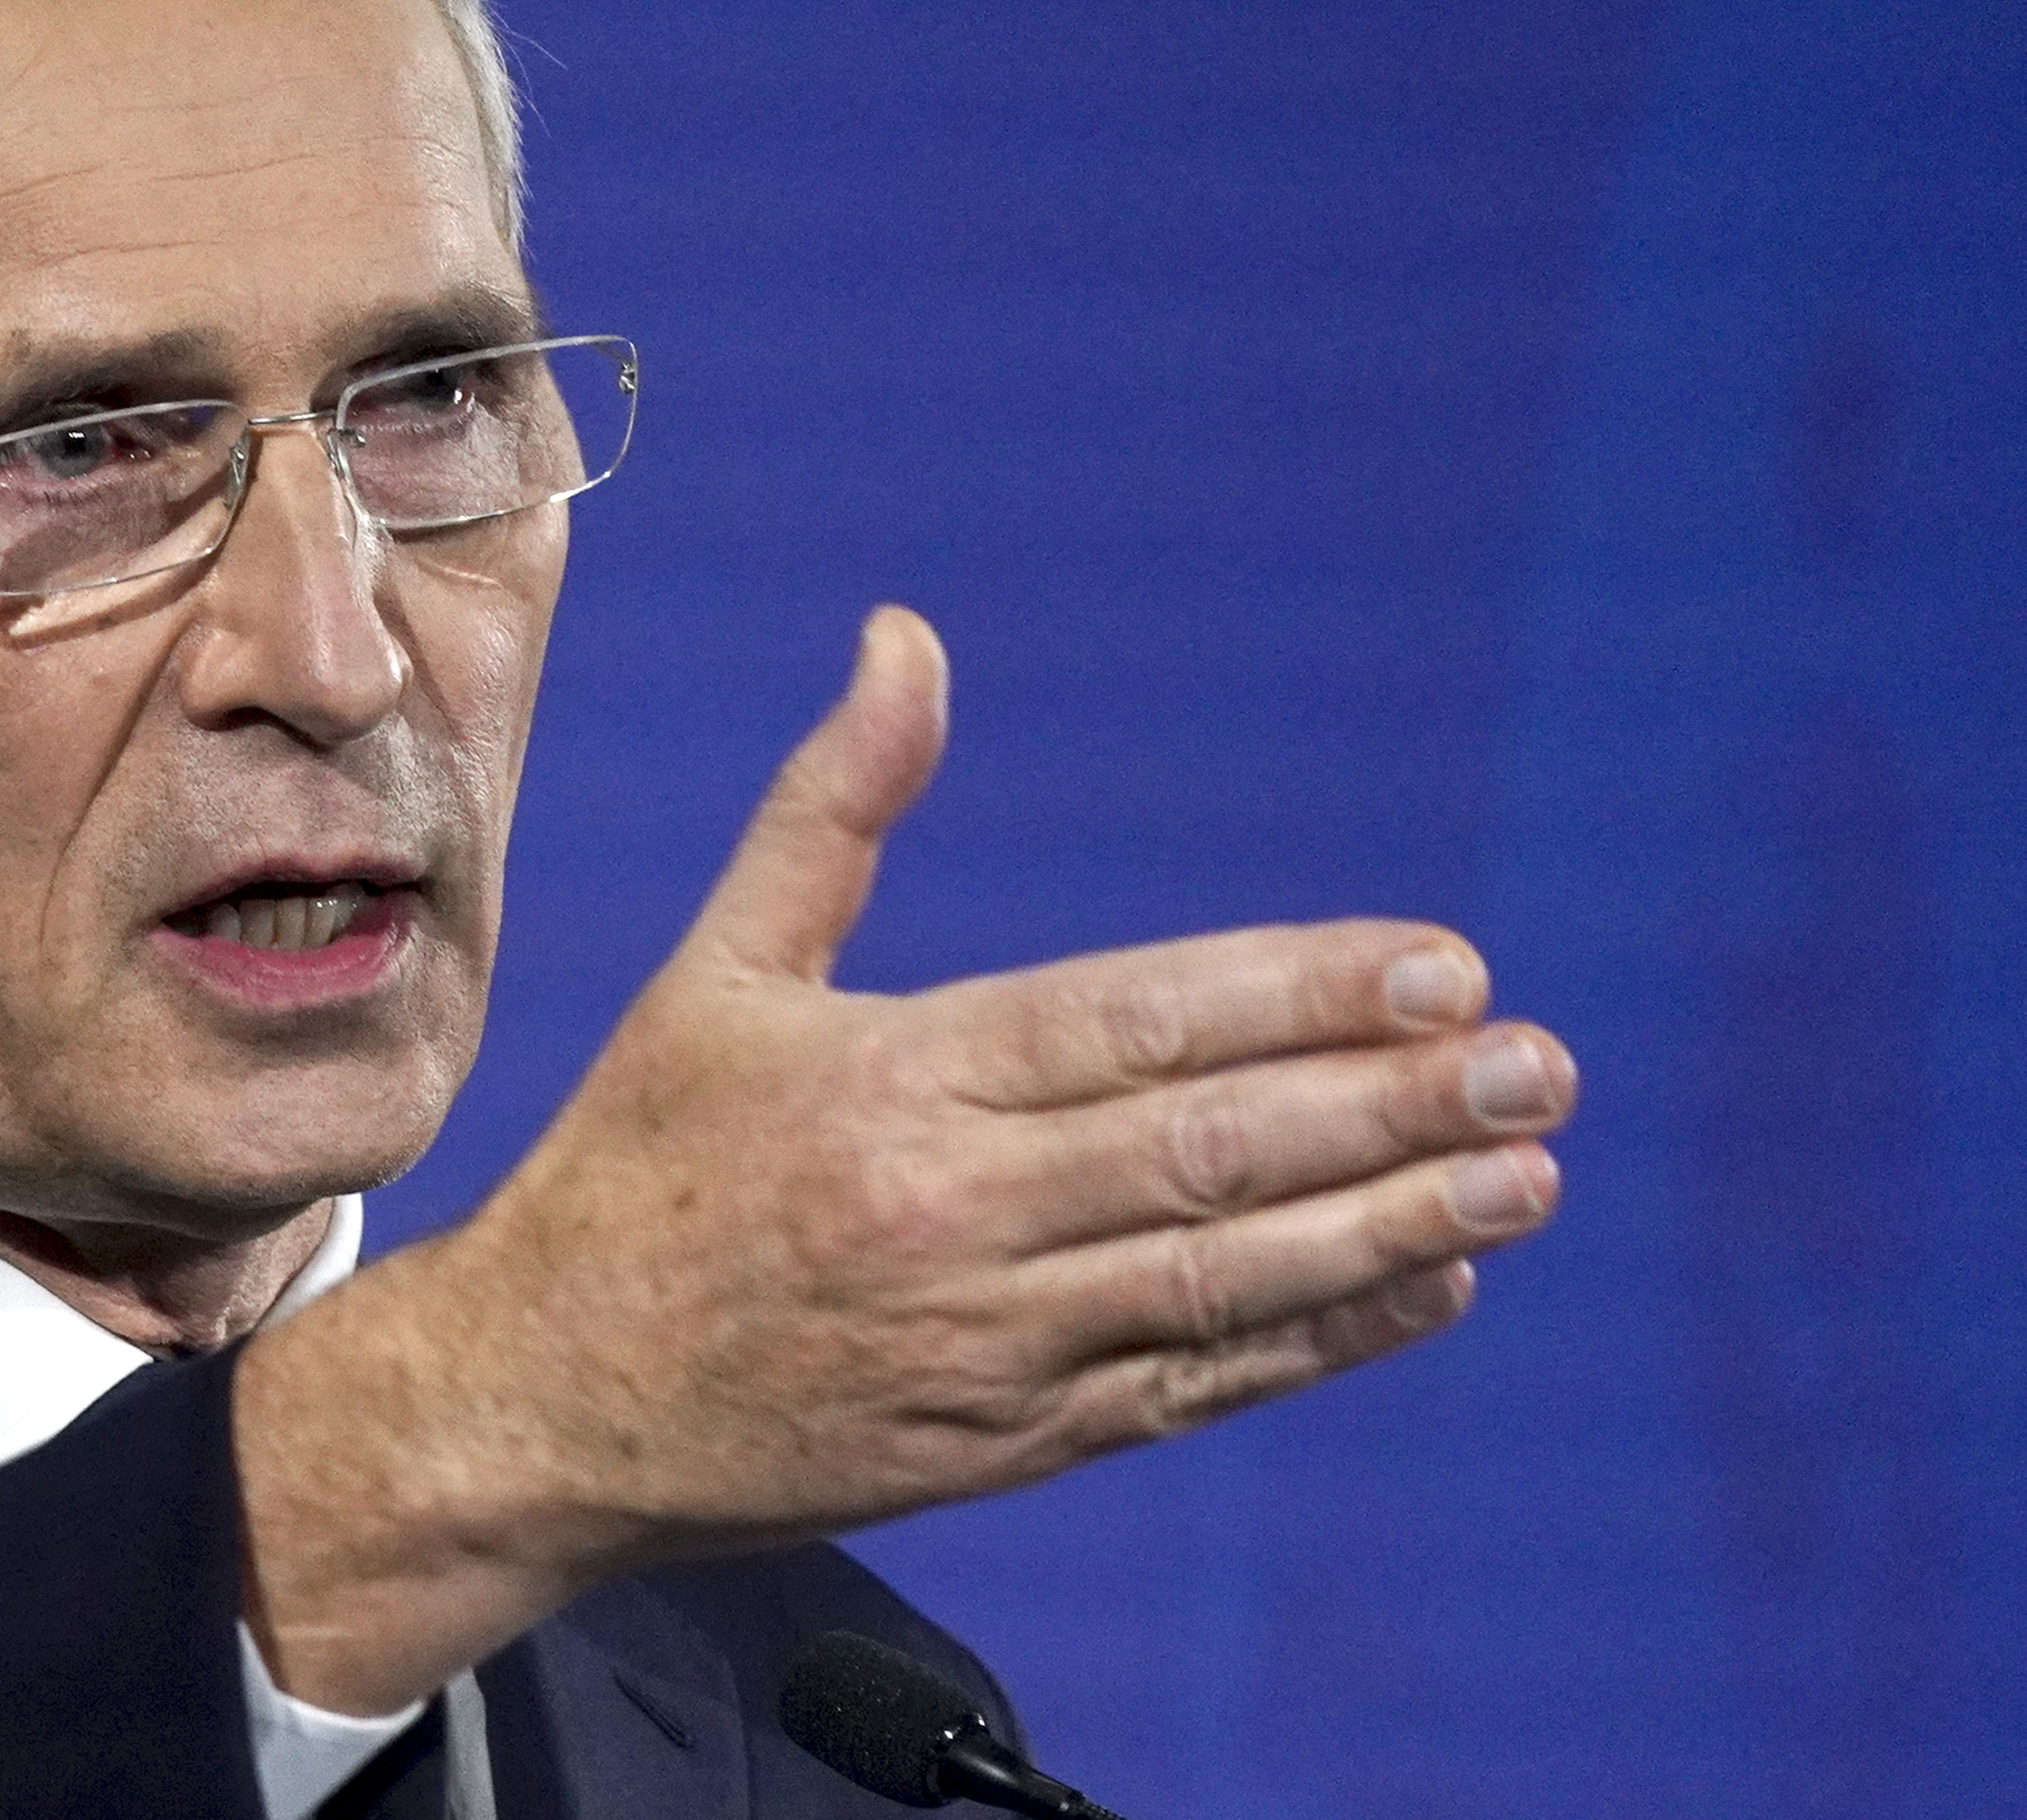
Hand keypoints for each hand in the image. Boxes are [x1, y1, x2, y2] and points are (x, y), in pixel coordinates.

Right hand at [235, 608, 1571, 1711]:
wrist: (543, 1404)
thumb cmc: (635, 1166)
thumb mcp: (715, 972)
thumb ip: (832, 808)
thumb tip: (907, 634)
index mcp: (889, 1080)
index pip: (1134, 1024)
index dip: (1298, 996)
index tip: (1439, 966)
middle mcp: (950, 1214)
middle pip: (1210, 1153)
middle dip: (1392, 1107)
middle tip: (1539, 1062)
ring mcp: (986, 1344)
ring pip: (1223, 1279)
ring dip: (1392, 1225)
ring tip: (1526, 1175)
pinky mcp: (1004, 1447)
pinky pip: (1188, 1389)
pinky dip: (1313, 1343)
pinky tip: (1420, 1290)